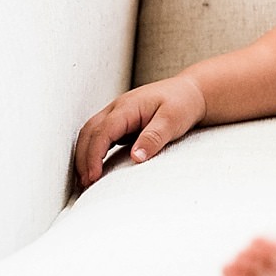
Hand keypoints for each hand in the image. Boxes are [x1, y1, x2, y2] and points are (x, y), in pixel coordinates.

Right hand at [72, 74, 205, 190]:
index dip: (94, 155)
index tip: (93, 177)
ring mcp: (117, 114)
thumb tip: (135, 157)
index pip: (102, 131)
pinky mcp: (121, 122)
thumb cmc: (183, 103)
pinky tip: (96, 168)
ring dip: (84, 154)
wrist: (192, 92)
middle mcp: (117, 108)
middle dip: (83, 157)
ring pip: (91, 132)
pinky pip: (101, 135)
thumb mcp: (172, 120)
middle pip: (89, 131)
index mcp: (128, 106)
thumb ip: (153, 137)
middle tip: (85, 183)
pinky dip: (94, 151)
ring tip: (86, 180)